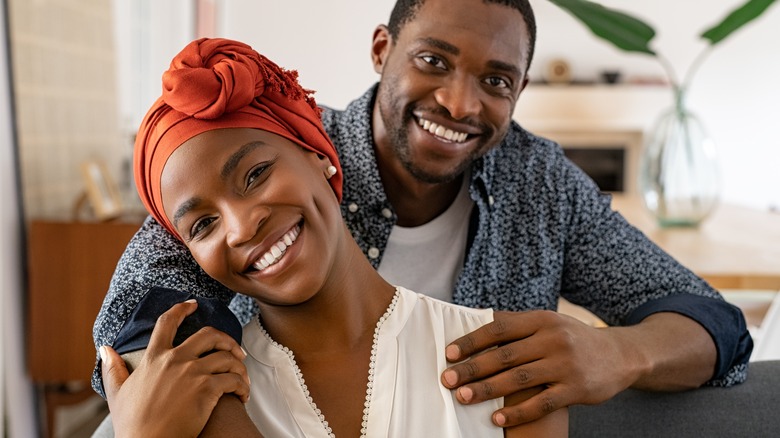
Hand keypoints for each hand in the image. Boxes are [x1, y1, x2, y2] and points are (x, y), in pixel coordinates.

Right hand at [101, 299, 250, 436]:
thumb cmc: (132, 424)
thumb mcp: (117, 393)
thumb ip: (113, 368)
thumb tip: (105, 348)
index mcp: (154, 358)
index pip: (167, 323)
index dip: (181, 309)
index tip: (193, 304)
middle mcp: (175, 360)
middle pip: (209, 334)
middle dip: (227, 339)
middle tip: (235, 350)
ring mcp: (193, 374)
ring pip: (227, 357)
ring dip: (239, 366)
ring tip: (242, 378)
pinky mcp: (207, 390)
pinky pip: (234, 379)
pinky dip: (243, 386)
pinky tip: (242, 395)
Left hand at [441, 310, 640, 427]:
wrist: (621, 355)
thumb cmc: (573, 339)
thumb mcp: (550, 323)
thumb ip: (518, 326)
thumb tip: (476, 326)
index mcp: (542, 319)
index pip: (499, 328)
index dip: (472, 341)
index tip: (450, 353)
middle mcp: (553, 339)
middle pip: (504, 355)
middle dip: (472, 368)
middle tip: (447, 379)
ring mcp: (565, 365)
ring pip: (519, 380)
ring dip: (488, 390)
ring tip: (464, 397)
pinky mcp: (576, 389)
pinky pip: (542, 404)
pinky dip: (517, 413)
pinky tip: (497, 420)